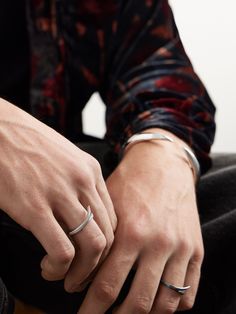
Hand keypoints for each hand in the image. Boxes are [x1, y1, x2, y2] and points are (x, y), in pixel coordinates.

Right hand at [0, 99, 116, 291]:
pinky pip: (62, 251)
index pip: (113, 219)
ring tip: (64, 277)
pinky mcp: (35, 207)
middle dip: (97, 264)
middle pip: (109, 236)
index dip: (106, 245)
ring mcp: (60, 193)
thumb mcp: (64, 157)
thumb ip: (78, 183)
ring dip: (81, 272)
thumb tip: (81, 214)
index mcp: (91, 171)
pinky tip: (47, 267)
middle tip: (81, 275)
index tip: (91, 257)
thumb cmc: (28, 143)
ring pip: (93, 246)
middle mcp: (83, 182)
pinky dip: (59, 268)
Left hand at [78, 129, 203, 312]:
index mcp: (131, 233)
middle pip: (138, 303)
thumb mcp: (109, 205)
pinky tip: (156, 301)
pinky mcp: (196, 250)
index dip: (91, 308)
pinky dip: (173, 307)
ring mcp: (181, 249)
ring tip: (128, 312)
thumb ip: (99, 241)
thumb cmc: (130, 184)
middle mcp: (158, 244)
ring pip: (165, 304)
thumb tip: (83, 276)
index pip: (107, 287)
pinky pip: (189, 293)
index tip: (83, 313)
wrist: (163, 165)